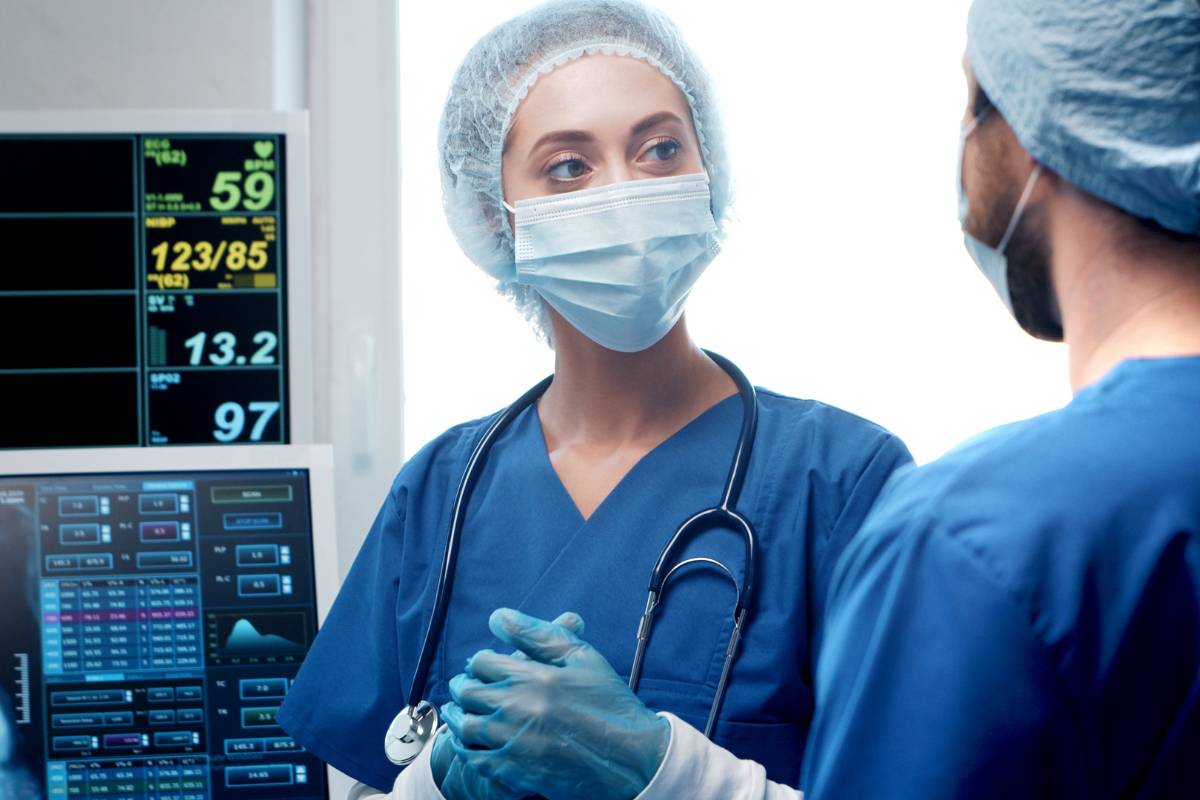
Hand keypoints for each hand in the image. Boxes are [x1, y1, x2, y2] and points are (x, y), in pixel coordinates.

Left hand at [441, 608, 669, 799]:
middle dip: (464, 686)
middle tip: (467, 687)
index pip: (481, 662)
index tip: (484, 667)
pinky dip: (465, 747)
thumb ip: (538, 633)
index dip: (480, 662)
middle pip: (466, 691)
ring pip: (464, 725)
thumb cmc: (609, 705)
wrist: (631, 760)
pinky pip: (473, 758)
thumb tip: (497, 617)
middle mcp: (516, 708)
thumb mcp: (582, 657)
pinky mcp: (513, 772)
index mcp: (532, 677)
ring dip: (458, 715)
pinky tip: (470, 742)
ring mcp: (512, 743)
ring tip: (461, 712)